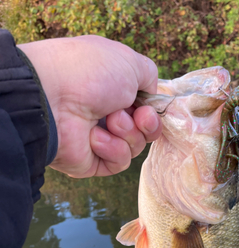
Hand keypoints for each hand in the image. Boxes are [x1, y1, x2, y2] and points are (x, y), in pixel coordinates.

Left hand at [18, 35, 161, 176]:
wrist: (54, 99)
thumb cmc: (90, 74)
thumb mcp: (130, 62)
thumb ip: (150, 77)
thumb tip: (150, 98)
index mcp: (113, 88)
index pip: (145, 107)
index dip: (153, 109)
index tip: (150, 106)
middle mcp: (106, 112)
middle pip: (145, 130)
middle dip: (147, 123)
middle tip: (139, 116)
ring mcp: (99, 138)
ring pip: (135, 146)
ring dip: (127, 132)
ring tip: (110, 120)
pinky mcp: (93, 161)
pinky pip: (119, 162)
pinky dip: (113, 149)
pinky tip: (95, 138)